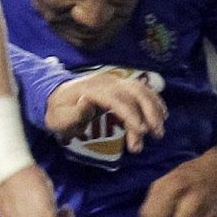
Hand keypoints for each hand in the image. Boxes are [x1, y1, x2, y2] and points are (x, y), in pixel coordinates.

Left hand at [44, 70, 166, 152]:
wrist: (54, 98)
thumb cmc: (57, 112)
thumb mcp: (59, 118)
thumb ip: (75, 112)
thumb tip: (89, 101)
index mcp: (92, 89)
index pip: (118, 100)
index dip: (131, 115)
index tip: (141, 131)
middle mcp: (106, 82)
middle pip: (135, 92)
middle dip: (149, 112)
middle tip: (156, 135)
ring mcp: (114, 82)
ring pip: (142, 90)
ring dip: (154, 109)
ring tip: (159, 132)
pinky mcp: (119, 86)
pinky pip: (141, 90)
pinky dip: (154, 101)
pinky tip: (162, 116)